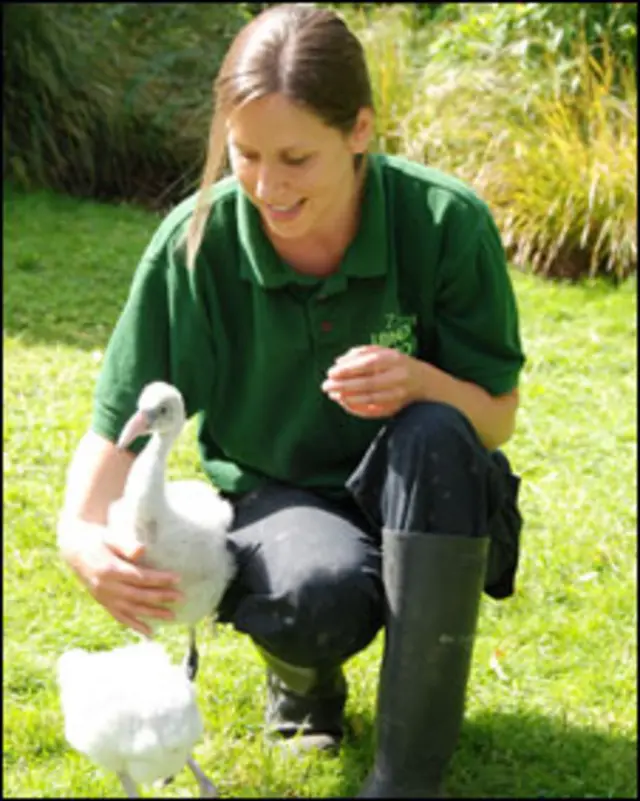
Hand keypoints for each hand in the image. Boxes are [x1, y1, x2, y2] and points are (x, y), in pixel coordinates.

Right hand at [63, 525, 183, 636]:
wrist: (76, 550)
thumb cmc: (99, 540)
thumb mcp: (110, 537)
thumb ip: (126, 544)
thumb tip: (142, 551)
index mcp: (110, 570)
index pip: (140, 577)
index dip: (159, 579)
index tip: (178, 578)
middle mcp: (106, 587)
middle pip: (139, 595)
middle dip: (161, 597)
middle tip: (182, 597)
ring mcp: (104, 598)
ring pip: (132, 610)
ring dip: (152, 614)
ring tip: (172, 616)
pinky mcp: (103, 603)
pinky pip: (120, 618)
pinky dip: (135, 626)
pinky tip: (150, 632)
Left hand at [321, 344, 420, 418]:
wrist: (424, 382)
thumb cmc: (397, 363)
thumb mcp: (384, 352)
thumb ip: (362, 353)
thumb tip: (338, 361)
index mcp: (394, 359)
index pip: (368, 364)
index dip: (348, 369)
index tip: (330, 372)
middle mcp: (398, 377)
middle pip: (368, 383)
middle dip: (344, 386)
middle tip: (325, 386)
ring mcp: (398, 394)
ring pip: (370, 399)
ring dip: (348, 398)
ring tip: (332, 395)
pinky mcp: (396, 407)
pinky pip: (374, 411)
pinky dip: (357, 408)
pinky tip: (344, 403)